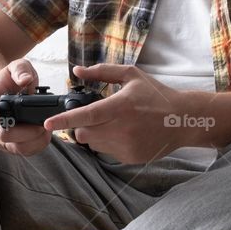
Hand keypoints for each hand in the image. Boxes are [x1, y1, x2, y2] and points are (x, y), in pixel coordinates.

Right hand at [0, 59, 49, 155]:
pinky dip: (38, 144)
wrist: (10, 91)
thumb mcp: (17, 66)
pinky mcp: (12, 145)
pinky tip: (46, 134)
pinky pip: (25, 151)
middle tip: (42, 123)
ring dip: (35, 140)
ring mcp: (0, 137)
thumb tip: (25, 80)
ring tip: (47, 127)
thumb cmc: (12, 80)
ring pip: (16, 147)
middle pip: (4, 135)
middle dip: (26, 131)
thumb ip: (21, 70)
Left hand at [42, 63, 198, 164]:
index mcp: (121, 106)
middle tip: (95, 116)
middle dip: (82, 125)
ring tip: (114, 123)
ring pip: (93, 144)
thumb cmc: (156, 94)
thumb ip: (102, 72)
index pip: (86, 115)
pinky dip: (109, 142)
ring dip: (95, 134)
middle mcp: (122, 128)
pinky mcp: (130, 157)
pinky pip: (107, 152)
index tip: (47, 124)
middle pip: (84, 133)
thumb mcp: (131, 76)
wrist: (183, 120)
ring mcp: (126, 145)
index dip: (64, 120)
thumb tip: (76, 71)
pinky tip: (126, 132)